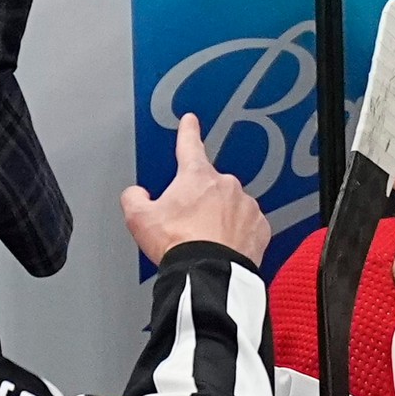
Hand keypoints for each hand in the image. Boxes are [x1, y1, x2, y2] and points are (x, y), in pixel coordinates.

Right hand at [121, 114, 270, 266]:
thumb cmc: (178, 244)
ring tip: (203, 240)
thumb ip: (134, 197)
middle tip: (185, 223)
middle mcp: (225, 185)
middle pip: (208, 185)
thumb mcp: (138, 217)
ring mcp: (246, 206)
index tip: (191, 121)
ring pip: (229, 205)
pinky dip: (236, 233)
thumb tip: (138, 194)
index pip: (189, 145)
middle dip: (198, 199)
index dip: (188, 131)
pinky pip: (246, 225)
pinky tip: (222, 247)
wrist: (209, 274)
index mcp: (196, 176)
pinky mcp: (260, 228)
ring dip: (218, 217)